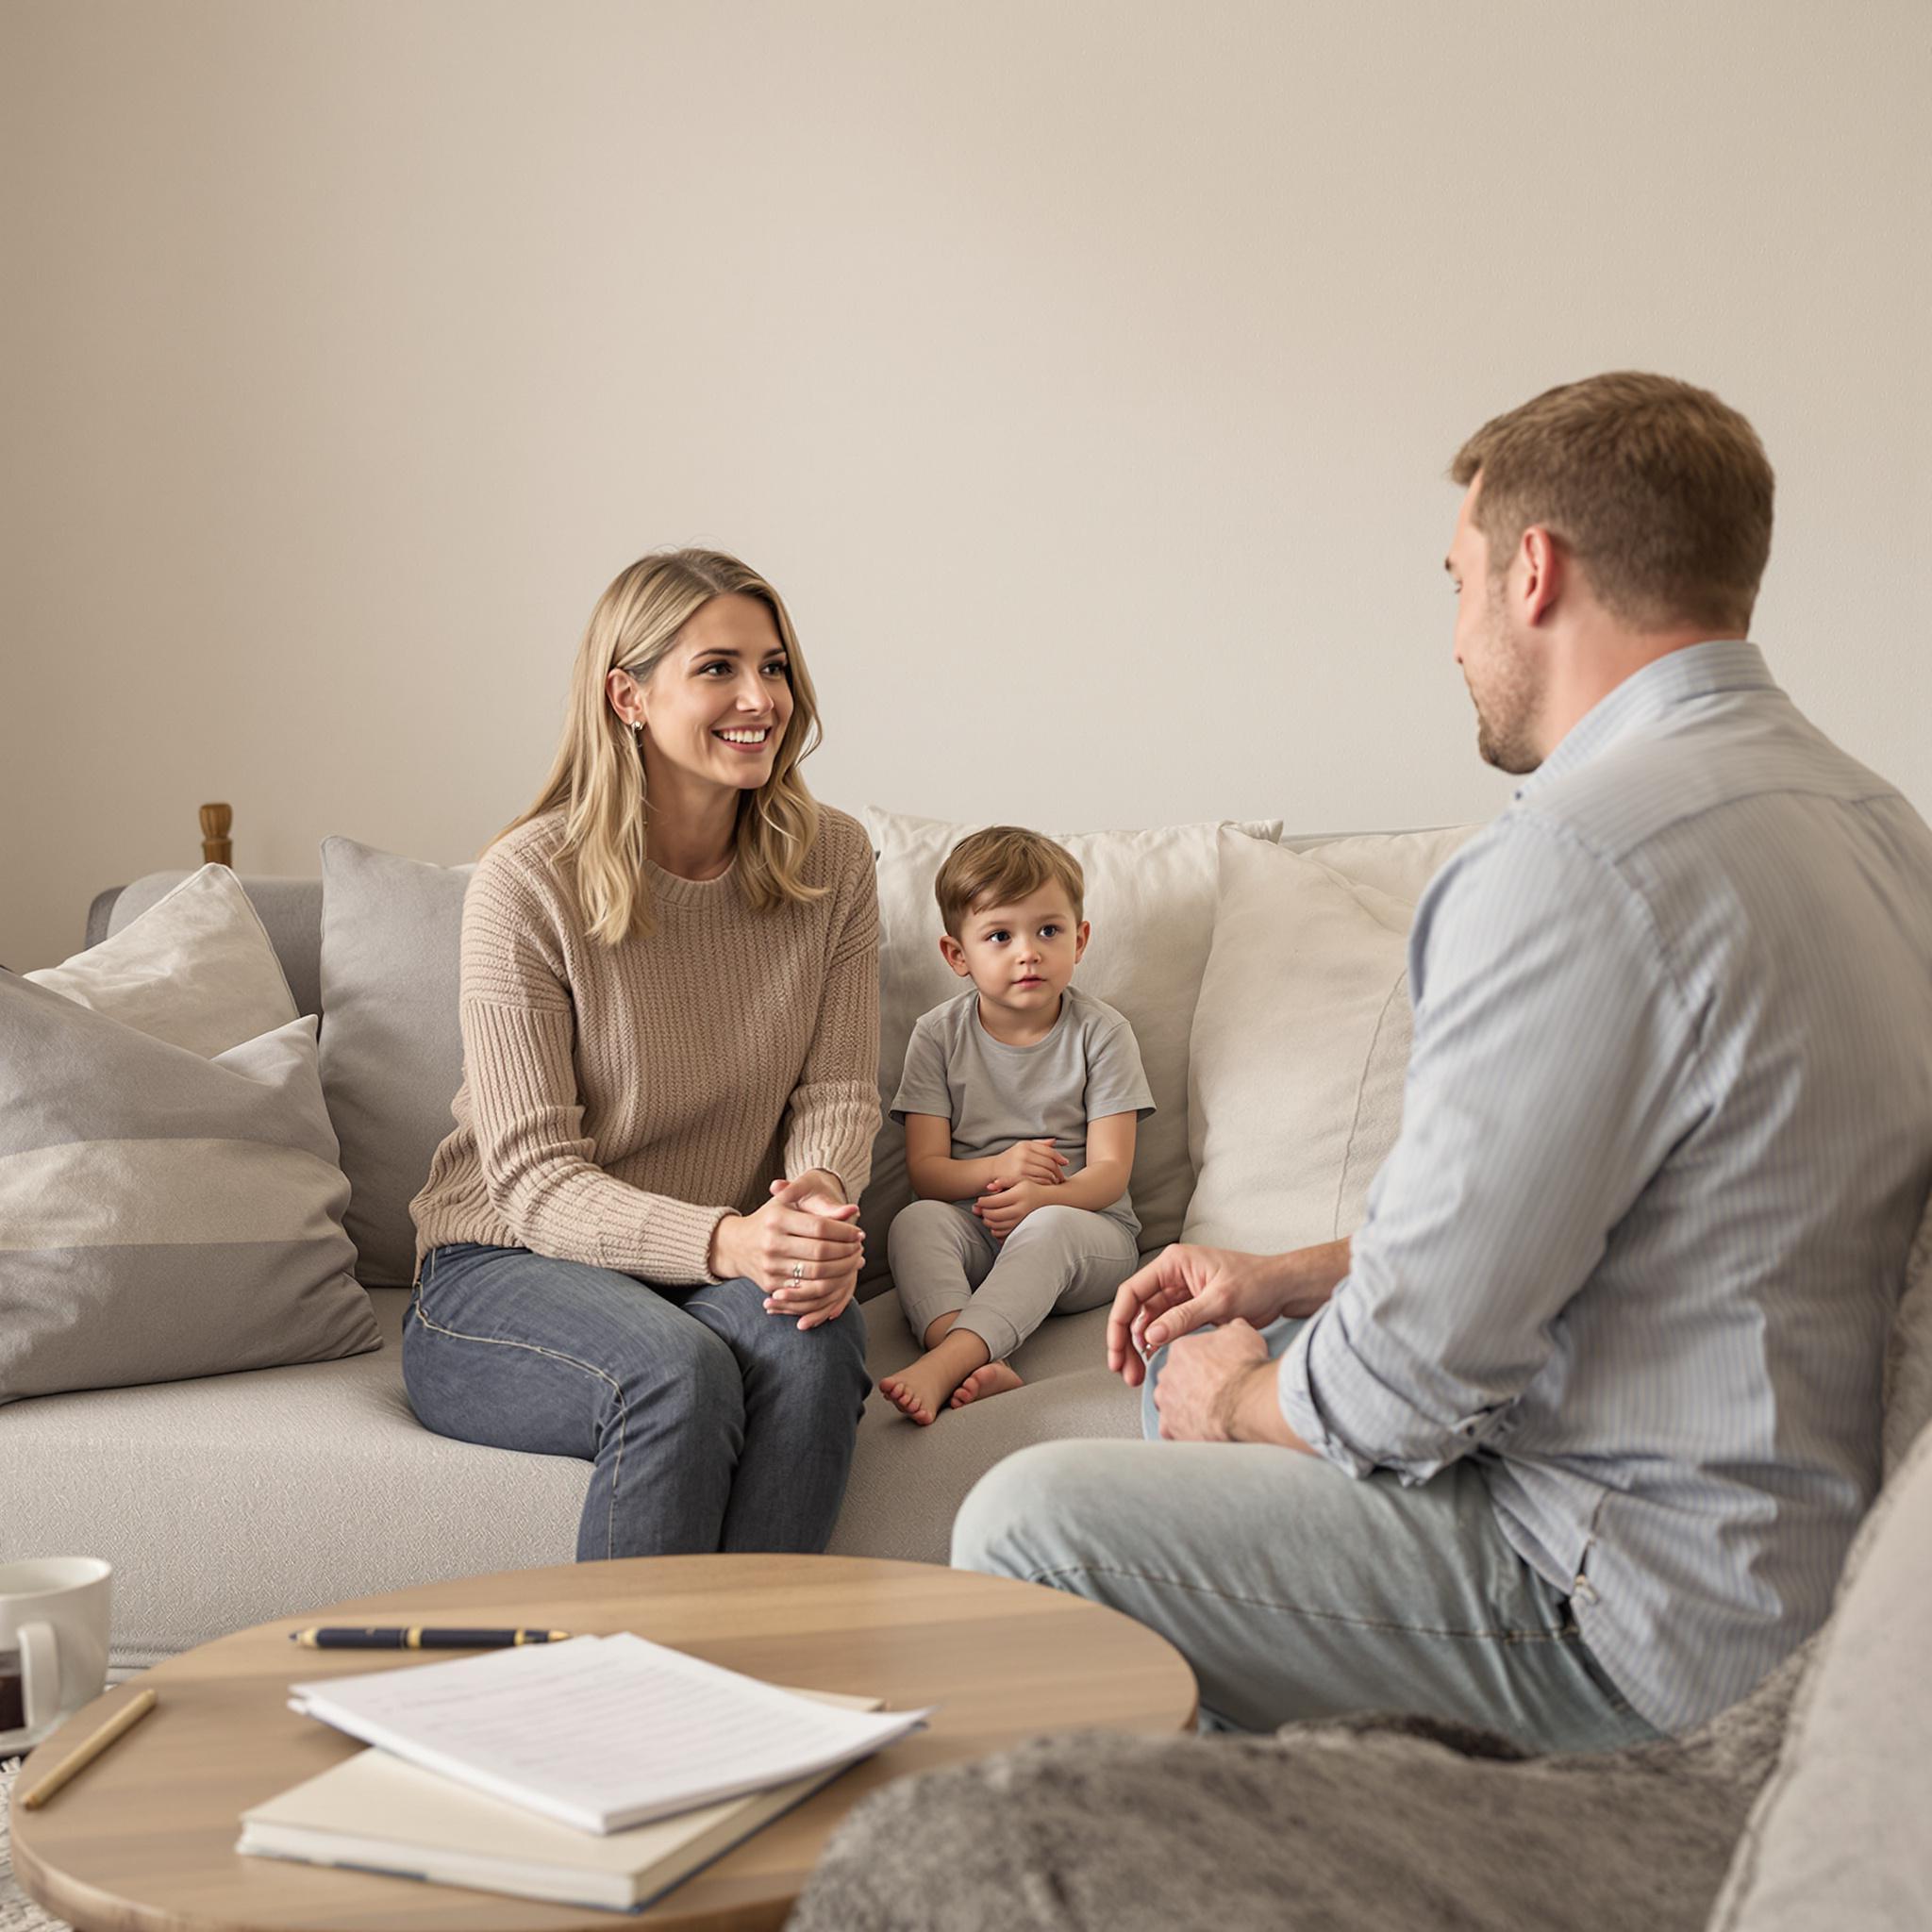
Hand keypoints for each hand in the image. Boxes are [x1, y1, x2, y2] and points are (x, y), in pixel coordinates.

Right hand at [710, 1176, 863, 1327]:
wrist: (736, 1245)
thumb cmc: (770, 1219)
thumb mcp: (790, 1205)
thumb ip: (822, 1208)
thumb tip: (854, 1210)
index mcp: (777, 1219)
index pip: (821, 1227)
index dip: (845, 1232)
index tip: (859, 1233)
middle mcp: (771, 1243)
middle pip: (821, 1252)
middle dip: (847, 1252)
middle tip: (860, 1248)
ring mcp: (770, 1267)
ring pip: (817, 1275)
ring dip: (842, 1270)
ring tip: (854, 1261)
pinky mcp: (771, 1285)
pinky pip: (807, 1291)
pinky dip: (828, 1285)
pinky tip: (839, 1277)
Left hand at [974, 1176, 1048, 1238]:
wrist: (1049, 1202)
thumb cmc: (1031, 1189)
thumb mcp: (1020, 1180)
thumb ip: (1004, 1181)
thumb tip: (988, 1187)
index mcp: (1017, 1195)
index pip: (993, 1202)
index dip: (982, 1202)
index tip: (980, 1200)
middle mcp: (1019, 1210)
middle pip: (992, 1215)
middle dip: (983, 1212)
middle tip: (982, 1208)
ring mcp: (1020, 1222)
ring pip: (996, 1226)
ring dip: (987, 1222)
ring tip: (988, 1215)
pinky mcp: (1021, 1230)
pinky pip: (1002, 1234)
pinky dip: (995, 1230)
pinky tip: (995, 1223)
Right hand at [990, 1139, 1068, 1188]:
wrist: (993, 1170)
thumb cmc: (1010, 1158)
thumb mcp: (1022, 1147)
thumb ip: (1039, 1144)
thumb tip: (1054, 1141)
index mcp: (1026, 1145)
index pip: (1049, 1151)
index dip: (1059, 1157)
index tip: (1065, 1163)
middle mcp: (1023, 1154)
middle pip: (1049, 1163)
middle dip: (1058, 1171)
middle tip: (1062, 1176)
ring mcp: (1021, 1167)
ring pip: (1046, 1174)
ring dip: (1053, 1179)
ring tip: (1055, 1181)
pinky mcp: (1019, 1179)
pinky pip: (1038, 1182)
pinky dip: (1046, 1184)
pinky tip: (1047, 1185)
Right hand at [1106, 1243, 1293, 1386]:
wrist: (1282, 1288)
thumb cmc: (1257, 1282)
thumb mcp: (1220, 1301)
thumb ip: (1184, 1318)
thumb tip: (1151, 1337)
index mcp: (1173, 1264)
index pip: (1132, 1292)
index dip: (1119, 1323)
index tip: (1116, 1350)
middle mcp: (1171, 1276)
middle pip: (1135, 1311)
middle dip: (1126, 1342)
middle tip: (1124, 1371)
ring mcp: (1178, 1294)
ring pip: (1147, 1323)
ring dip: (1139, 1349)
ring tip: (1136, 1375)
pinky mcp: (1188, 1309)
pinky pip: (1163, 1329)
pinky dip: (1156, 1347)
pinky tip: (1152, 1363)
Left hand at [1151, 1321, 1270, 1440]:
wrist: (1247, 1402)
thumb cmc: (1245, 1368)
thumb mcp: (1243, 1334)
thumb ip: (1231, 1329)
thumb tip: (1233, 1327)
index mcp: (1180, 1350)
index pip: (1184, 1354)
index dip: (1200, 1362)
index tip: (1212, 1370)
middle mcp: (1167, 1375)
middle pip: (1174, 1378)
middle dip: (1189, 1384)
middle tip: (1211, 1391)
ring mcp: (1167, 1402)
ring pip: (1170, 1403)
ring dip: (1183, 1407)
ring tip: (1205, 1411)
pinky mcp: (1171, 1428)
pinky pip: (1171, 1429)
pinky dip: (1182, 1430)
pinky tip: (1198, 1428)